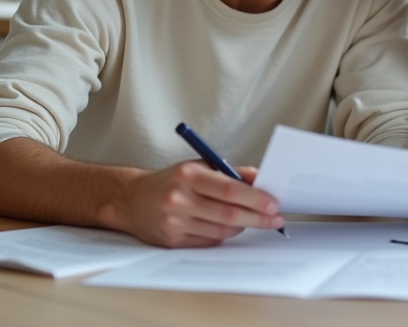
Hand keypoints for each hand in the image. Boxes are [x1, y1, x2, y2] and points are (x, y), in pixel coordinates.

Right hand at [116, 161, 285, 247]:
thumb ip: (230, 172)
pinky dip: (224, 234)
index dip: (255, 198)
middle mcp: (179, 199)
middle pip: (229, 213)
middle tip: (275, 219)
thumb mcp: (199, 166)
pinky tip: (228, 226)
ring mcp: (174, 222)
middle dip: (258, 217)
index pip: (229, 189)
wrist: (132, 200)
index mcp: (188, 175)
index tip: (274, 203)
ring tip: (252, 219)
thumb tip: (261, 180)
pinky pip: (210, 241)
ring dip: (242, 226)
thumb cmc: (171, 180)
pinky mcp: (172, 241)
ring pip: (222, 230)